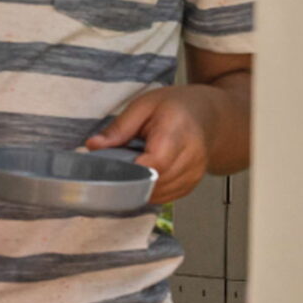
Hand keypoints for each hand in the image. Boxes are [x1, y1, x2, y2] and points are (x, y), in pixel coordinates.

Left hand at [88, 84, 229, 205]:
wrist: (208, 116)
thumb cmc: (176, 107)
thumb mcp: (143, 105)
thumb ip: (119, 128)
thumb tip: (93, 146)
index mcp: (178, 131)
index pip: (155, 163)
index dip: (131, 170)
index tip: (113, 167)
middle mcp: (191, 156)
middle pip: (154, 182)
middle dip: (131, 178)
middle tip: (120, 162)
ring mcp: (194, 174)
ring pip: (157, 194)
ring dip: (140, 186)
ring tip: (137, 164)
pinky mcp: (191, 185)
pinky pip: (164, 197)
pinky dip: (150, 190)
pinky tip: (147, 173)